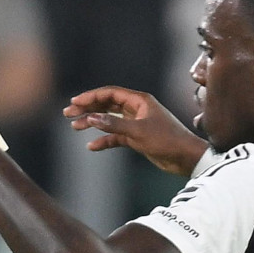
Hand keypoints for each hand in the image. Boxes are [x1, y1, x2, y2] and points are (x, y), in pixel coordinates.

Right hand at [64, 86, 208, 177]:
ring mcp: (136, 124)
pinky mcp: (137, 138)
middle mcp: (137, 109)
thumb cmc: (167, 140)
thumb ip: (114, 125)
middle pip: (106, 105)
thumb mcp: (138, 132)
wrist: (185, 158)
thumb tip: (91, 118)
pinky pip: (115, 137)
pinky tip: (92, 146)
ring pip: (109, 120)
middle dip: (87, 108)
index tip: (75, 102)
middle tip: (68, 114)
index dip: (91, 96)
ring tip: (75, 127)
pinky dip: (104, 141)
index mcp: (139, 101)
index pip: (110, 94)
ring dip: (92, 123)